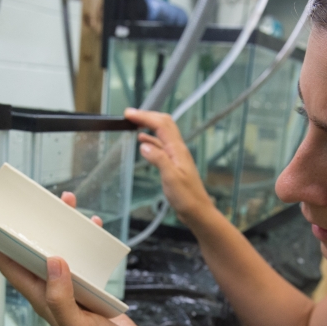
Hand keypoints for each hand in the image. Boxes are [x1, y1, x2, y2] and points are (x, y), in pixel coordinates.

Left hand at [0, 192, 152, 325]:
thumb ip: (62, 297)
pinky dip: (88, 241)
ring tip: (68, 203)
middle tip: (30, 201)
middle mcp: (53, 290)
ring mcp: (73, 288)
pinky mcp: (92, 287)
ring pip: (61, 250)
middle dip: (30, 227)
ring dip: (62, 228)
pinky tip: (95, 227)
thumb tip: (54, 261)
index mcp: (42, 298)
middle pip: (35, 252)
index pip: (11, 268)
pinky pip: (85, 257)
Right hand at [124, 108, 214, 225]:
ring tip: (133, 123)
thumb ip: (158, 159)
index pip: (161, 125)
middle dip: (147, 116)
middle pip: (164, 123)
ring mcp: (176, 156)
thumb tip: (144, 144)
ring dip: (148, 125)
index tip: (129, 114)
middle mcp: (178, 149)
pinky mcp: (174, 164)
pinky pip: (161, 146)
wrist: (197, 211)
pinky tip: (142, 141)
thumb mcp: (171, 178)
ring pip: (162, 133)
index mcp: (177, 150)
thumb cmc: (187, 197)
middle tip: (129, 115)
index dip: (144, 117)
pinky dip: (151, 139)